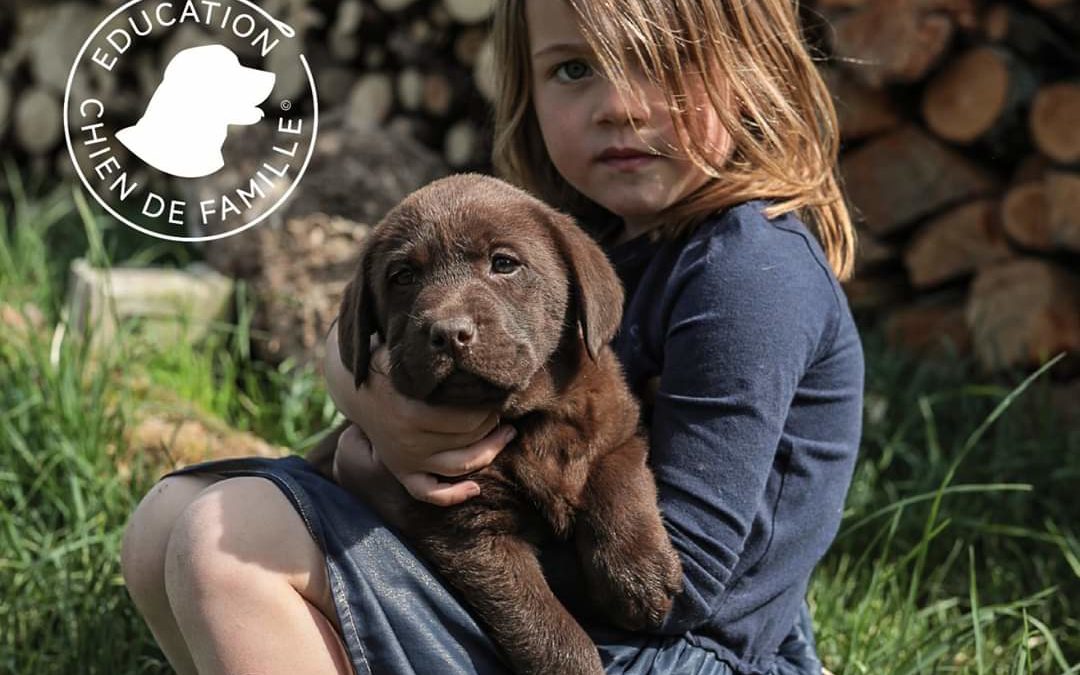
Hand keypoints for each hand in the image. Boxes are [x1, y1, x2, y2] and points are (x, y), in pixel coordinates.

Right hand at [324, 323, 515, 505]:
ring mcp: (406, 460)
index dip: (490, 409)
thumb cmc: (391, 365)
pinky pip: (427, 493)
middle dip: (492, 424)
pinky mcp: (402, 471)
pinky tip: (475, 489)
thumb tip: (464, 337)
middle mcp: (409, 442)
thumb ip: (433, 353)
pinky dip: (452, 495)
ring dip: (489, 452)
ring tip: (506, 435)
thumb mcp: (407, 355)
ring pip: (458, 466)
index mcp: (411, 412)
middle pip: (468, 440)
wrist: (356, 389)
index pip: (467, 419)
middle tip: (502, 410)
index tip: (498, 396)